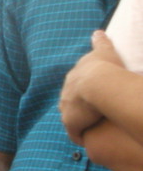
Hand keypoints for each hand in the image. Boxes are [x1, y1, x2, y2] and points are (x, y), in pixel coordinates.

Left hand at [60, 30, 122, 144]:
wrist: (98, 84)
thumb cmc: (104, 67)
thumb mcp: (103, 51)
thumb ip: (100, 42)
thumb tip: (97, 31)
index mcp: (73, 79)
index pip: (75, 86)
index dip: (82, 91)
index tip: (89, 95)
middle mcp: (65, 94)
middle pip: (70, 102)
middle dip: (77, 106)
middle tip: (90, 112)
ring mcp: (67, 110)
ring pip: (71, 118)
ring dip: (78, 122)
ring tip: (90, 126)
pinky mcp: (72, 124)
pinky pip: (76, 133)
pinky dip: (81, 136)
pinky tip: (87, 139)